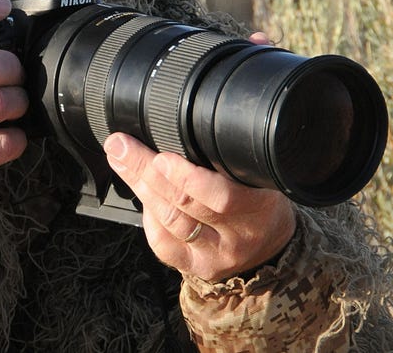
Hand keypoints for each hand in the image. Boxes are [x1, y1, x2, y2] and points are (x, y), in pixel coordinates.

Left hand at [103, 133, 295, 280]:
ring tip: (121, 159)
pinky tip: (141, 193)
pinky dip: (148, 215)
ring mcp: (216, 255)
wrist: (271, 245)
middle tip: (122, 146)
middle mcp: (238, 235)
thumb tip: (177, 124)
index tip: (162, 157)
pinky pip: (164, 243)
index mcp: (259, 206)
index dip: (188, 178)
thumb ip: (230, 156)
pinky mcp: (196, 267)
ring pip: (170, 220)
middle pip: (185, 203)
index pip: (223, 196)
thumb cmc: (260, 199)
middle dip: (147, 170)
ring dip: (140, 186)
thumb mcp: (259, 174)